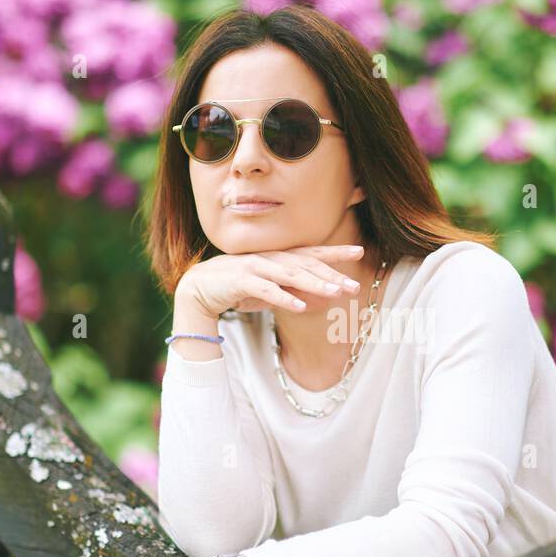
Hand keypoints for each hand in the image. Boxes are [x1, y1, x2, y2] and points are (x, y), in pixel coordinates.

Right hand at [178, 244, 365, 318]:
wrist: (197, 290)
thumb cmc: (236, 290)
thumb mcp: (269, 293)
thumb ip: (292, 293)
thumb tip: (318, 300)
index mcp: (277, 259)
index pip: (310, 254)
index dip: (334, 252)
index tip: (358, 250)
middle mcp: (269, 258)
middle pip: (306, 265)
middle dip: (331, 274)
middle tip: (354, 285)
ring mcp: (255, 267)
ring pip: (290, 274)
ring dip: (314, 284)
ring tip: (336, 293)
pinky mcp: (241, 281)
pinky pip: (267, 290)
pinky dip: (284, 297)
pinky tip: (301, 306)